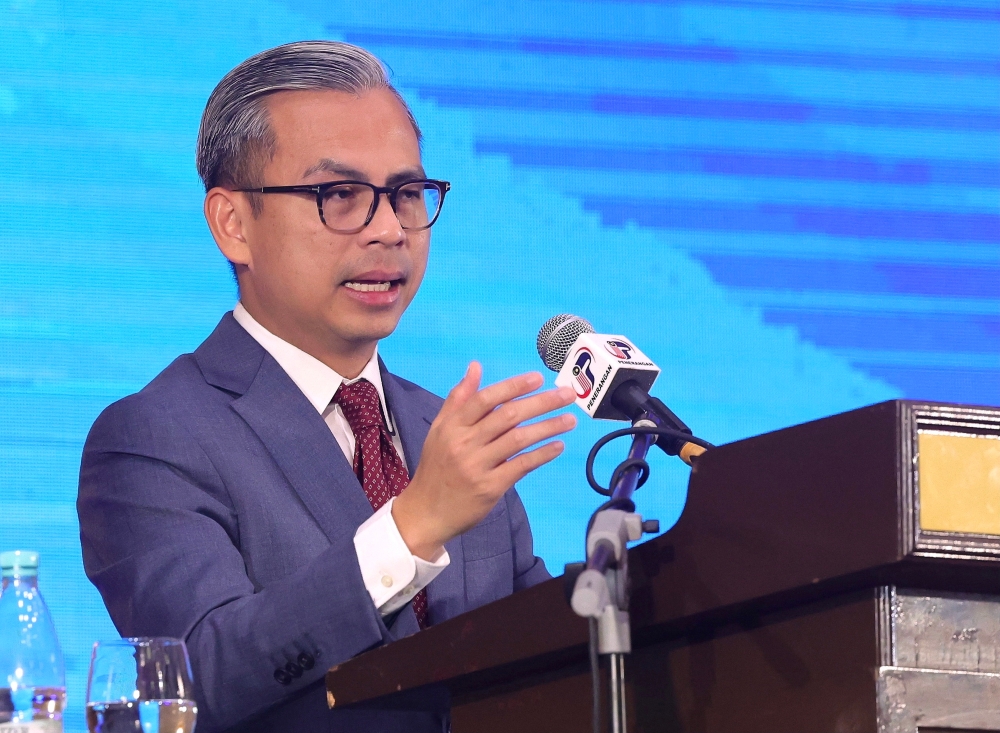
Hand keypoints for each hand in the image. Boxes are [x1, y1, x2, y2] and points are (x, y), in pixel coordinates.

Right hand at [392, 362, 576, 559]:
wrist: (426, 513)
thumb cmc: (436, 468)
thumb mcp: (439, 430)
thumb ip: (458, 398)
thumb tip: (476, 367)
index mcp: (453, 426)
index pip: (485, 399)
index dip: (513, 386)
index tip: (538, 378)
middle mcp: (464, 443)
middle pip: (508, 416)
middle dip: (541, 403)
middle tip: (568, 395)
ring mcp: (477, 466)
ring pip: (518, 439)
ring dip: (548, 427)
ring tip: (570, 420)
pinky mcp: (490, 487)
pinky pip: (521, 466)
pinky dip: (541, 455)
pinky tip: (558, 446)